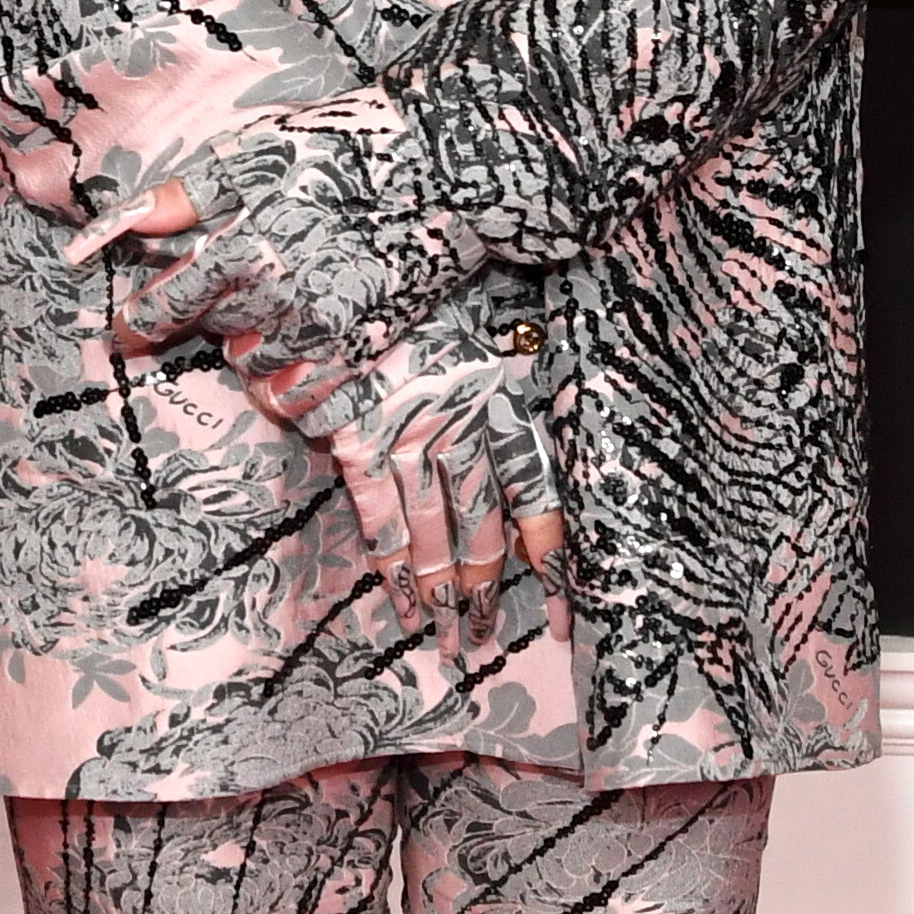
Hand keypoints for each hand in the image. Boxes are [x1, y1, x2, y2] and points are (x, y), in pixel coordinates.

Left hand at [93, 118, 391, 385]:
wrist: (447, 168)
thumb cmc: (348, 147)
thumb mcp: (257, 153)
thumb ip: (184, 197)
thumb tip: (117, 225)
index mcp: (246, 248)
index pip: (166, 308)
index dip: (138, 323)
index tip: (127, 331)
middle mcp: (280, 300)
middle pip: (212, 333)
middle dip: (213, 310)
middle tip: (241, 276)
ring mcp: (325, 333)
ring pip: (252, 368)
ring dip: (252, 343)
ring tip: (281, 300)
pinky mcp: (364, 353)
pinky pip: (302, 402)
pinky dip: (289, 386)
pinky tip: (299, 351)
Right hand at [276, 331, 566, 663]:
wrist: (345, 274)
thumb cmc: (416, 302)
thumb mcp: (474, 333)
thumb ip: (496, 386)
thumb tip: (521, 451)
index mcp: (498, 396)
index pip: (538, 490)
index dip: (552, 553)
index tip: (568, 607)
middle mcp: (462, 423)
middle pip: (485, 525)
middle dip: (486, 590)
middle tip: (486, 637)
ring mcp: (409, 435)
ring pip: (436, 531)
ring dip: (443, 593)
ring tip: (450, 640)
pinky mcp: (359, 440)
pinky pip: (380, 516)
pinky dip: (392, 564)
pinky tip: (402, 603)